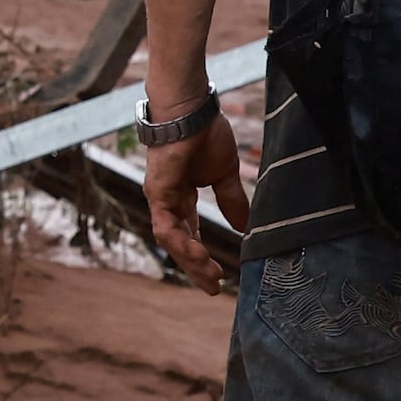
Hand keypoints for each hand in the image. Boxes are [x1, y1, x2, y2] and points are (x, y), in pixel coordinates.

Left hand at [143, 110, 249, 291]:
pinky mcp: (157, 194)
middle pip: (180, 243)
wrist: (192, 112)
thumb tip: (243, 227)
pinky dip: (181, 243)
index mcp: (182, 196)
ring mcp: (160, 199)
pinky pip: (166, 227)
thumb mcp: (224, 174)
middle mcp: (168, 201)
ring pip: (171, 241)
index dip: (202, 255)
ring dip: (190, 260)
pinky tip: (198, 256)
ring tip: (211, 277)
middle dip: (196, 267)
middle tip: (213, 288)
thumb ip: (231, 200)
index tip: (218, 277)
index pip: (190, 233)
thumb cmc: (205, 135)